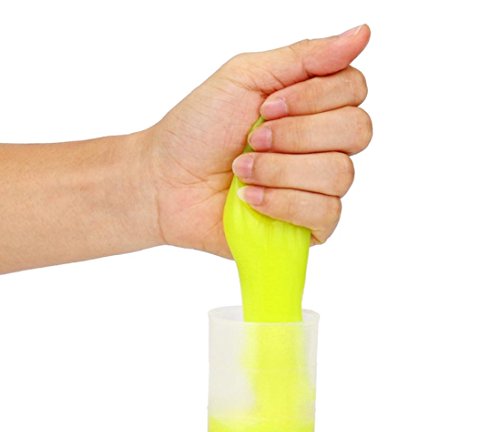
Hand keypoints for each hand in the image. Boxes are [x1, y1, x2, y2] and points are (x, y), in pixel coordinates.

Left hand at [146, 25, 371, 257]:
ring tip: (243, 171)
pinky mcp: (308, 226)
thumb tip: (362, 33)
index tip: (267, 105)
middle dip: (296, 134)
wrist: (167, 183)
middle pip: (356, 131)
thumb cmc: (199, 129)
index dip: (315, 97)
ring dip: (281, 170)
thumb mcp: (245, 77)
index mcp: (312, 106)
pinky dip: (283, 203)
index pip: (354, 90)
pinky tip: (252, 199)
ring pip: (340, 174)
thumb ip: (304, 57)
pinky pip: (327, 214)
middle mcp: (322, 146)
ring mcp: (317, 188)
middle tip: (252, 139)